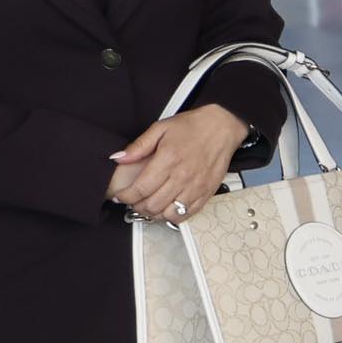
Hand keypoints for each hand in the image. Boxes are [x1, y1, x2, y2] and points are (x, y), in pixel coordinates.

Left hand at [108, 105, 249, 221]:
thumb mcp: (161, 128)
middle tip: (134, 200)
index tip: (121, 196)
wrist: (223, 127)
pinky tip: (167, 207)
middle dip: (137, 206)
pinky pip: (186, 215)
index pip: (140, 189)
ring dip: (154, 213)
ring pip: (168, 213)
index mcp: (168, 159)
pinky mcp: (206, 192)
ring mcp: (196, 186)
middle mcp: (182, 176)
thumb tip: (118, 158)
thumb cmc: (193, 126)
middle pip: (152, 205)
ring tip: (149, 204)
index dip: (126, 197)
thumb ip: (139, 145)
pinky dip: (173, 216)